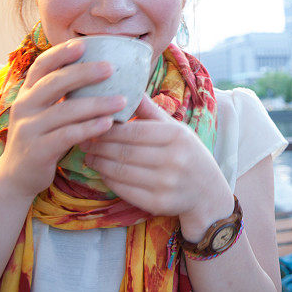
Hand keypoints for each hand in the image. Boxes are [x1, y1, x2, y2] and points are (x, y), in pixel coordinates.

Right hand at [0, 40, 124, 199]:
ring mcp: (28, 128)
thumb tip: (100, 70)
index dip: (61, 53)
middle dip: (84, 73)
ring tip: (122, 101)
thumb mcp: (46, 112)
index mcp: (28, 93)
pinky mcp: (37, 150)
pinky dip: (89, 128)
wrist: (17, 177)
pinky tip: (108, 123)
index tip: (83, 44)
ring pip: (65, 110)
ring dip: (96, 104)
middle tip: (111, 68)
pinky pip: (67, 135)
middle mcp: (24, 106)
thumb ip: (63, 95)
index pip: (41, 66)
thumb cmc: (43, 137)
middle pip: (54, 83)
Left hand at [80, 95, 232, 229]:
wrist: (208, 192)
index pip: (133, 131)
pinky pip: (124, 190)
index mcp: (177, 136)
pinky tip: (102, 172)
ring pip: (120, 171)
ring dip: (99, 163)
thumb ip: (150, 111)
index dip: (108, 129)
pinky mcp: (158, 203)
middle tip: (83, 140)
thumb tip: (127, 88)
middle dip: (98, 146)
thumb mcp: (176, 129)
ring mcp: (166, 183)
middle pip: (124, 151)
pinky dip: (108, 180)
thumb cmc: (188, 154)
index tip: (93, 124)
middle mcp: (173, 159)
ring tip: (89, 156)